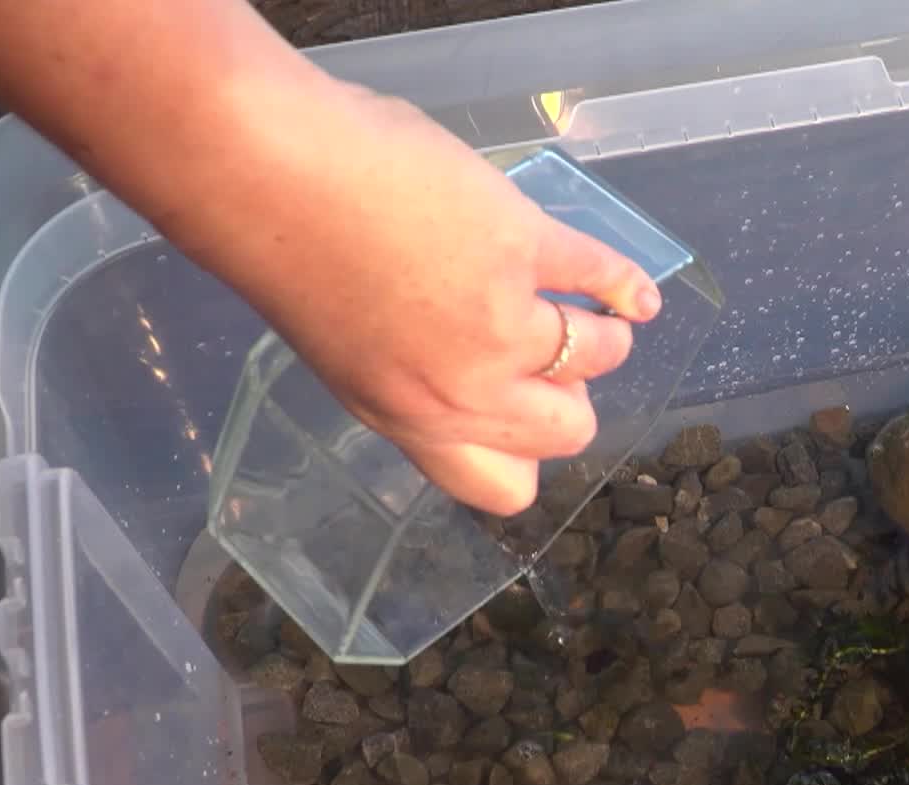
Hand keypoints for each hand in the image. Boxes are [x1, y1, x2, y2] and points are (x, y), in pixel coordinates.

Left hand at [193, 80, 662, 515]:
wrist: (270, 173)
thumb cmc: (283, 250)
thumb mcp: (342, 351)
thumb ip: (407, 375)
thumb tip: (458, 367)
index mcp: (409, 420)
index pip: (501, 488)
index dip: (526, 458)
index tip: (525, 422)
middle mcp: (462, 389)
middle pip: (566, 432)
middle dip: (571, 401)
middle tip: (553, 362)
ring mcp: (501, 321)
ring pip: (596, 356)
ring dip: (603, 336)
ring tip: (592, 312)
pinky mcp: (524, 248)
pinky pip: (603, 278)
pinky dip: (630, 285)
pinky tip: (638, 293)